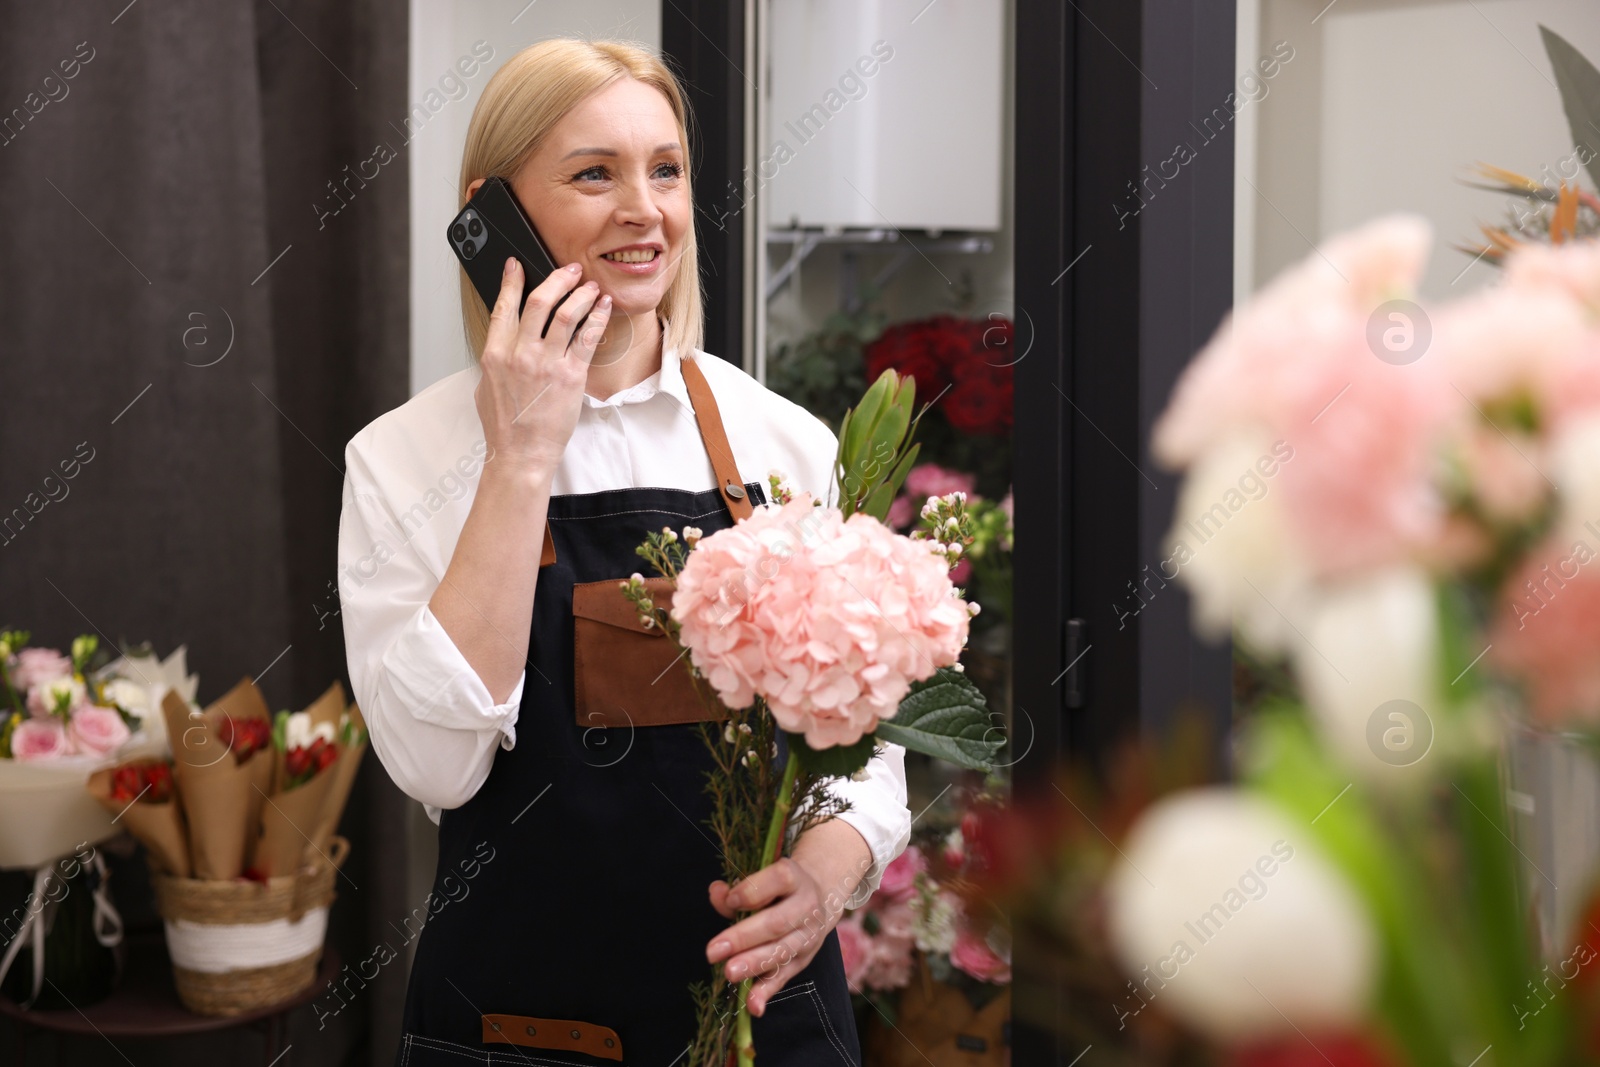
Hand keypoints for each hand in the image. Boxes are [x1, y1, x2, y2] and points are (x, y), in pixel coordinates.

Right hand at [474, 256, 611, 475]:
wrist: (521, 453)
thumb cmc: (504, 427)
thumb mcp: (487, 387)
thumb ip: (496, 360)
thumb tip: (504, 342)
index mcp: (495, 354)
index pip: (503, 306)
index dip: (510, 281)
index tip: (517, 265)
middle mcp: (519, 353)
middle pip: (539, 301)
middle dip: (557, 278)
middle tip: (570, 270)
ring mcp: (546, 363)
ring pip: (565, 314)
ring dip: (581, 294)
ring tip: (591, 286)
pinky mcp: (570, 375)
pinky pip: (587, 338)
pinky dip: (597, 317)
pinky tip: (603, 307)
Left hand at [705, 856, 843, 1015]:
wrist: (821, 896)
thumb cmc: (780, 888)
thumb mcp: (763, 879)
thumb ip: (736, 889)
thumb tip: (717, 894)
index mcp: (795, 878)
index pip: (778, 880)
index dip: (753, 891)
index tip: (731, 901)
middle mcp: (807, 906)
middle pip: (777, 923)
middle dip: (744, 938)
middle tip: (714, 951)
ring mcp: (808, 936)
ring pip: (782, 952)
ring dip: (754, 964)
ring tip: (729, 973)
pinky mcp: (804, 960)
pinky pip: (785, 977)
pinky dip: (767, 992)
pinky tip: (753, 1006)